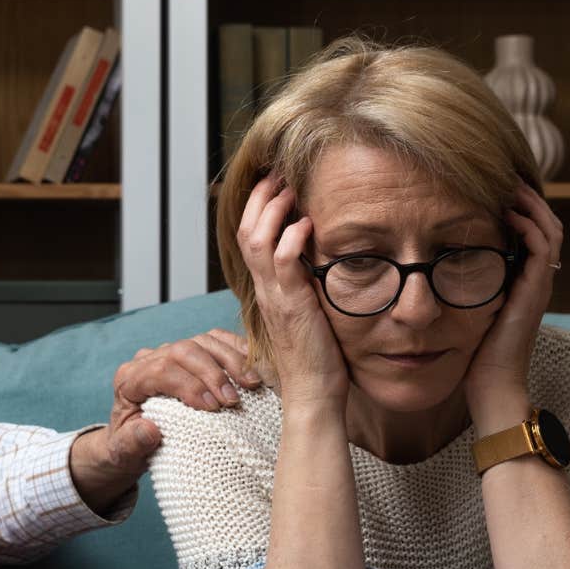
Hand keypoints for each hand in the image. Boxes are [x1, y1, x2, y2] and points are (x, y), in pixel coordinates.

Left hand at [69, 328, 261, 510]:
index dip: (189, 385)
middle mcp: (148, 359)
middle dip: (212, 373)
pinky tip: (255, 366)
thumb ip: (131, 443)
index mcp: (129, 379)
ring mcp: (171, 351)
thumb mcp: (124, 453)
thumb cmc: (130, 447)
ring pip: (203, 341)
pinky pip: (216, 340)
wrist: (133, 441)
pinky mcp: (191, 352)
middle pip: (183, 350)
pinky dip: (236, 349)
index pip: (160, 370)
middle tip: (233, 400)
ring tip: (252, 383)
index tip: (212, 408)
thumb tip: (149, 430)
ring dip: (231, 360)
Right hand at [236, 175, 348, 405]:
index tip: (278, 185)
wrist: (314, 394)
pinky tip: (307, 224)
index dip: (259, 208)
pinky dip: (291, 237)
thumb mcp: (310, 313)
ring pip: (256, 240)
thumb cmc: (318, 358)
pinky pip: (282, 262)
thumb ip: (309, 286)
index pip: (250, 239)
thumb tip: (323, 260)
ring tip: (290, 189)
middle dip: (261, 197)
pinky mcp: (292, 306)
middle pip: (246, 231)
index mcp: (267, 291)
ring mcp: (275, 297)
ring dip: (273, 209)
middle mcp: (265, 290)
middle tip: (279, 174)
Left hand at [465, 182, 563, 419]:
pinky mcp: (534, 293)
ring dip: (531, 204)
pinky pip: (542, 249)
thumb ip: (462, 289)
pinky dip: (530, 226)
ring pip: (550, 230)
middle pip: (546, 224)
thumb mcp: (467, 313)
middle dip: (528, 198)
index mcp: (522, 283)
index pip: (532, 233)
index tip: (495, 188)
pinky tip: (510, 214)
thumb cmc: (474, 358)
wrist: (492, 388)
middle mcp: (535, 281)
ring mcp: (538, 286)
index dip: (520, 208)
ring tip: (510, 185)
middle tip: (506, 175)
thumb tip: (431, 269)